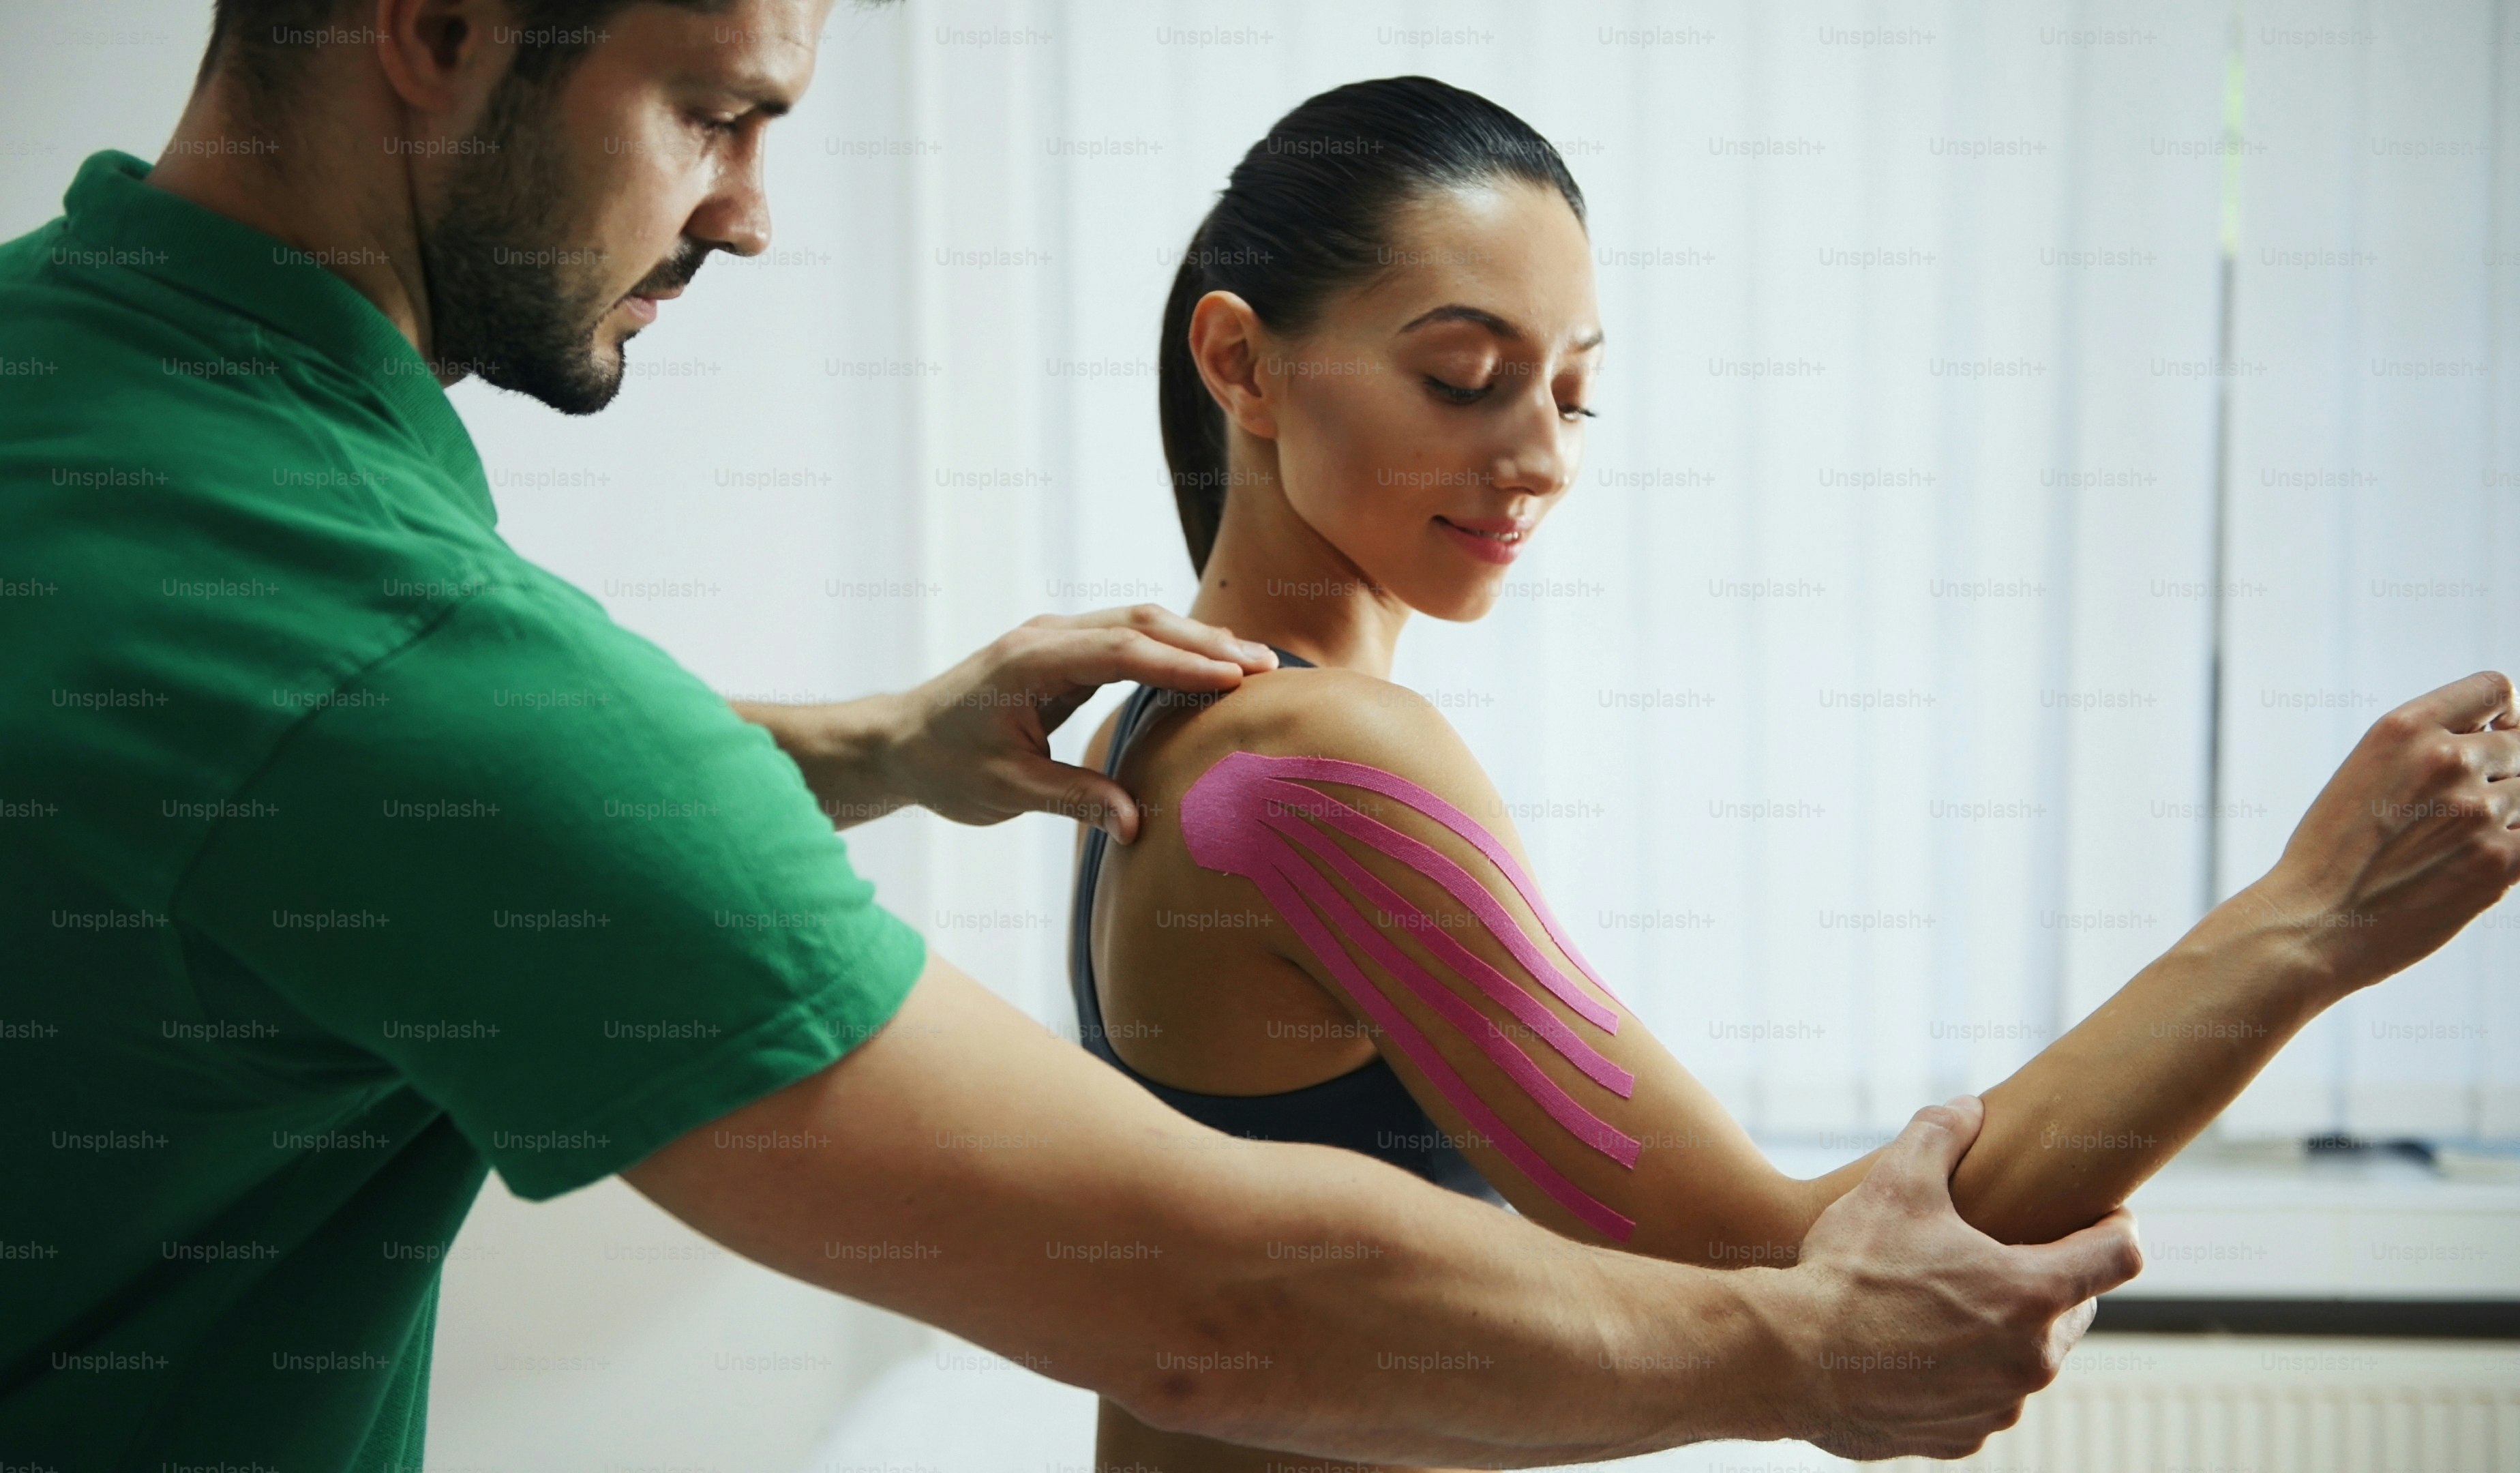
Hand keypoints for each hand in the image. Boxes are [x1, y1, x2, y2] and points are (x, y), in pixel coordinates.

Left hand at [878, 606, 1275, 840]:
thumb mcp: (1006, 792)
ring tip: (1253, 663)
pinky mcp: (1062, 652)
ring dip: (1194, 641)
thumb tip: (1137, 823)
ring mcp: (1054, 638)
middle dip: (1204, 642)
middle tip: (1266, 665)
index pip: (1120, 652)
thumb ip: (1074, 798)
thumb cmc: (945, 766)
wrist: (897, 742)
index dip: (1181, 663)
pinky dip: (1171, 650)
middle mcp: (1044, 637)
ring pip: (1136, 623)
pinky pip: (1126, 640)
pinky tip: (1209, 668)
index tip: (1234, 677)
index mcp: (1028, 662)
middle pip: (1138, 623)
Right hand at [1762, 1096, 2142, 1460]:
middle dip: (2049, 1280)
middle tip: (1999, 1253)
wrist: (1787, 1361)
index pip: (2119, 1255)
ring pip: (2026, 1359)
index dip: (2117, 1225)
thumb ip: (1939, 1134)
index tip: (2103, 1214)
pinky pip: (1981, 1400)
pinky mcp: (1959, 1439)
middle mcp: (2030, 1361)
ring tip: (1946, 1304)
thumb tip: (1966, 1106)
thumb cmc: (1848, 1273)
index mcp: (2031, 1294)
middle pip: (2076, 1310)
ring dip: (2004, 1332)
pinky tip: (1915, 1351)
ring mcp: (1997, 1406)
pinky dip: (1963, 1376)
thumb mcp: (1894, 1184)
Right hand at [2247, 669, 2519, 992]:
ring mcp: (2478, 809)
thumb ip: (2428, 749)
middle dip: (2502, 774)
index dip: (2502, 716)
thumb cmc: (2332, 855)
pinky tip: (2477, 866)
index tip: (2489, 740)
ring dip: (2505, 817)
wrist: (2311, 925)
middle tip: (2459, 813)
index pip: (2495, 688)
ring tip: (2455, 846)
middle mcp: (2447, 758)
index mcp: (2405, 727)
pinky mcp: (2500, 861)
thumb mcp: (2365, 772)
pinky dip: (2513, 849)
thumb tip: (2503, 739)